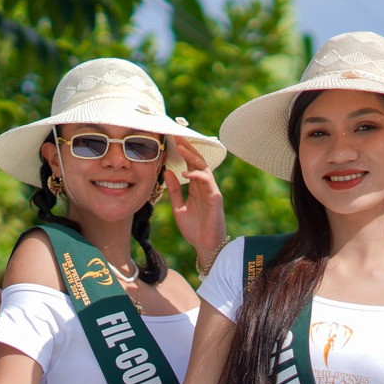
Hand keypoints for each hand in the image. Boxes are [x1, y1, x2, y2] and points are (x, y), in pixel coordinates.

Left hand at [164, 139, 225, 262]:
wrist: (205, 246)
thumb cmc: (194, 229)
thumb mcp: (178, 208)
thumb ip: (174, 191)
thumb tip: (167, 172)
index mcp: (196, 188)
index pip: (190, 165)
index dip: (183, 153)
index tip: (173, 141)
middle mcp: (205, 186)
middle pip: (198, 162)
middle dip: (188, 149)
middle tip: (177, 137)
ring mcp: (211, 191)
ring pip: (203, 168)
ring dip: (192, 158)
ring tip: (181, 149)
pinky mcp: (215, 198)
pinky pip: (207, 182)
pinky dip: (197, 176)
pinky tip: (186, 174)